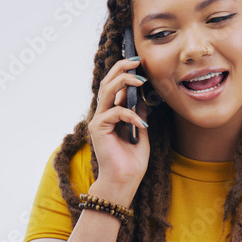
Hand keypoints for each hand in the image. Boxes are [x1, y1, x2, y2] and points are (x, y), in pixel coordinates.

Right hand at [88, 58, 148, 204]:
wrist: (124, 180)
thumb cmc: (132, 159)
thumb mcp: (140, 130)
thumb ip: (138, 113)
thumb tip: (141, 97)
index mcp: (111, 112)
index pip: (114, 85)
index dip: (124, 71)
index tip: (140, 63)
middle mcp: (102, 113)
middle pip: (107, 82)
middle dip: (122, 68)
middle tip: (137, 61)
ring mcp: (98, 120)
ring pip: (107, 91)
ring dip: (124, 82)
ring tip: (140, 81)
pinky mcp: (98, 128)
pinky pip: (115, 113)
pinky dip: (131, 116)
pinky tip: (142, 125)